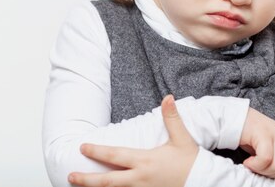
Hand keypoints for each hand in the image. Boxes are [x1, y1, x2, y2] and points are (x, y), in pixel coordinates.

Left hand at [68, 95, 198, 186]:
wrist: (204, 183)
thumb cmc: (191, 162)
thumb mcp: (182, 138)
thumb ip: (172, 117)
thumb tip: (168, 98)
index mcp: (145, 161)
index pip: (115, 156)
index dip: (97, 152)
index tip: (83, 147)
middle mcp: (140, 179)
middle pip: (107, 181)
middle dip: (86, 180)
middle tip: (70, 176)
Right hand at [239, 108, 274, 177]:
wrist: (234, 118)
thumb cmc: (247, 135)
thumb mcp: (264, 148)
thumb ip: (273, 159)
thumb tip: (273, 175)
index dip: (272, 174)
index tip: (260, 170)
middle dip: (267, 173)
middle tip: (254, 168)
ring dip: (261, 169)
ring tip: (249, 164)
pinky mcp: (265, 134)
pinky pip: (266, 158)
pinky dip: (255, 165)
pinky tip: (246, 161)